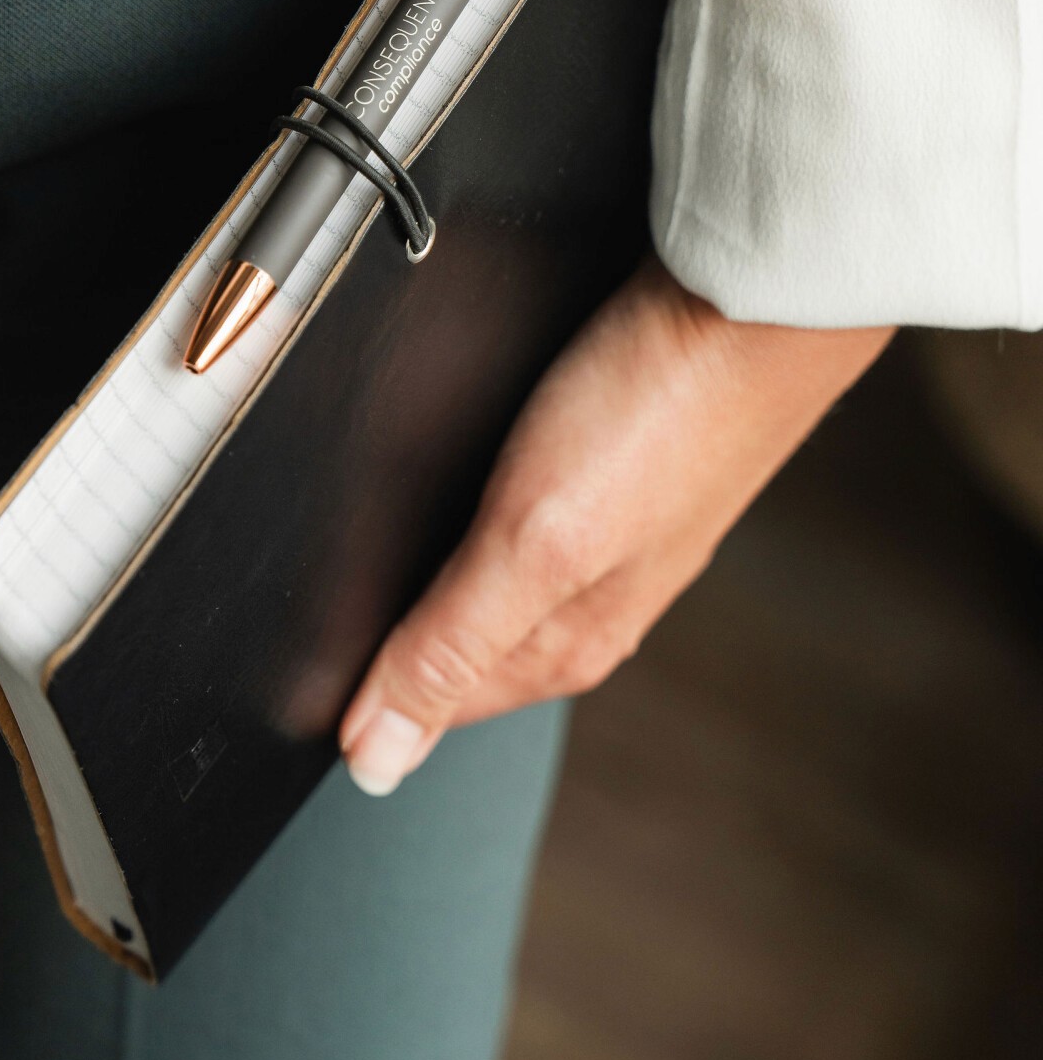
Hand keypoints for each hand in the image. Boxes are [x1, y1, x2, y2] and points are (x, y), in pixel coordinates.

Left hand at [338, 254, 892, 794]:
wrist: (756, 299)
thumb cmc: (659, 410)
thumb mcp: (531, 541)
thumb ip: (451, 645)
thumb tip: (380, 760)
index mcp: (565, 640)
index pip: (432, 699)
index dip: (361, 687)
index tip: (302, 665)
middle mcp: (589, 600)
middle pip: (461, 642)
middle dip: (394, 630)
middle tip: (325, 602)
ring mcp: (609, 532)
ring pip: (492, 578)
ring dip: (434, 566)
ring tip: (378, 539)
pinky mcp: (617, 467)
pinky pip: (524, 513)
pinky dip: (477, 503)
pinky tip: (459, 474)